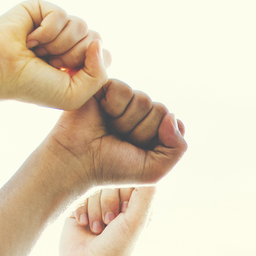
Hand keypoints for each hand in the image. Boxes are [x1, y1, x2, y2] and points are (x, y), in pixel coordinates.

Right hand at [0, 2, 108, 109]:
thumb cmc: (32, 86)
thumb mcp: (74, 95)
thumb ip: (99, 75)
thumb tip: (98, 42)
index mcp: (77, 62)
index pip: (103, 55)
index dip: (87, 67)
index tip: (62, 76)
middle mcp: (68, 42)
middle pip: (95, 39)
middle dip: (72, 57)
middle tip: (48, 64)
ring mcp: (56, 25)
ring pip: (81, 26)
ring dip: (58, 45)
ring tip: (38, 52)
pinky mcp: (43, 9)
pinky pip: (61, 15)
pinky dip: (46, 32)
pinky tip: (30, 39)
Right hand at [44, 80, 188, 190]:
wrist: (77, 162)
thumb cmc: (113, 168)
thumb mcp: (154, 170)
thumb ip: (177, 148)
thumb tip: (173, 116)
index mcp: (155, 128)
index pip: (173, 123)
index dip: (156, 140)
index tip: (135, 151)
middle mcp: (141, 111)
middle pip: (160, 111)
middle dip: (140, 132)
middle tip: (118, 140)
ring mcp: (125, 98)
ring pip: (143, 100)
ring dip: (125, 121)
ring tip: (108, 128)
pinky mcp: (107, 85)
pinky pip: (124, 90)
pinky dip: (112, 106)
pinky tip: (101, 113)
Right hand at [60, 185, 153, 255]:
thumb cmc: (115, 249)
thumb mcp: (135, 221)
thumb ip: (145, 195)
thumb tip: (152, 173)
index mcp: (135, 205)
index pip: (130, 181)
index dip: (124, 196)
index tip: (123, 216)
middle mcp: (117, 202)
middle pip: (110, 182)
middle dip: (107, 204)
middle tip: (109, 224)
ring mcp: (97, 204)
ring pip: (93, 188)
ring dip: (94, 211)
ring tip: (96, 229)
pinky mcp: (79, 207)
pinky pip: (79, 195)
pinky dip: (81, 211)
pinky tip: (84, 226)